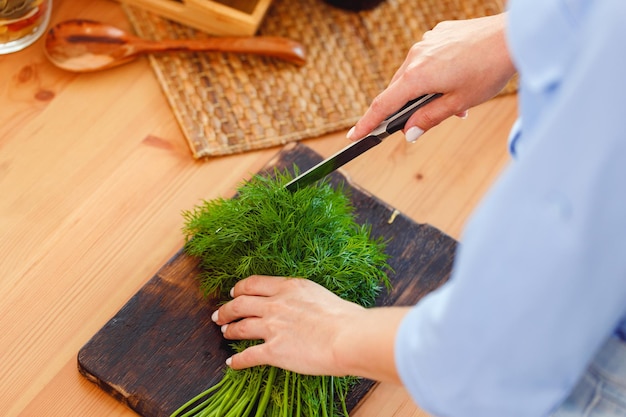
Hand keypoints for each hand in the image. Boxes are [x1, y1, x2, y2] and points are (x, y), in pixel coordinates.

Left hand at [212, 275, 408, 381]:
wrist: (348, 337)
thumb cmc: (346, 317)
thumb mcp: (322, 295)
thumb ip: (306, 299)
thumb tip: (306, 306)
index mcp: (289, 287)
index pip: (255, 283)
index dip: (240, 288)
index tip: (235, 292)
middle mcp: (275, 304)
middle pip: (241, 303)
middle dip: (228, 309)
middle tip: (221, 314)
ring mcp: (272, 327)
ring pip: (240, 327)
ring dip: (230, 330)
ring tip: (225, 332)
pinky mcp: (273, 351)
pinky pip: (248, 355)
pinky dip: (237, 360)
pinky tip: (232, 363)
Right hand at [347, 13, 515, 142]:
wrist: (512, 37)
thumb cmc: (489, 70)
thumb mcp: (459, 102)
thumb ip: (429, 119)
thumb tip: (408, 133)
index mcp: (417, 76)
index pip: (383, 105)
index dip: (367, 123)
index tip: (354, 136)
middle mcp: (416, 56)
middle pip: (398, 90)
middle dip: (408, 108)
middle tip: (423, 123)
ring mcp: (426, 43)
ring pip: (413, 75)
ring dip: (424, 91)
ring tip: (454, 101)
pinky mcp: (438, 35)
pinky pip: (426, 59)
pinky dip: (434, 74)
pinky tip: (457, 79)